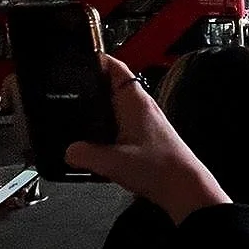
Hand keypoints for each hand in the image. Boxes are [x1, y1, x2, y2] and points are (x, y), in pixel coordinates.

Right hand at [66, 56, 230, 223]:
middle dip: (88, 89)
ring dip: (96, 112)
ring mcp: (143, 121)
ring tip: (74, 120)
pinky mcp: (143, 138)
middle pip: (109, 87)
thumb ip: (84, 155)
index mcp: (134, 101)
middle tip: (64, 93)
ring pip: (113, 108)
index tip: (74, 60)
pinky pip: (118, 126)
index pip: (114, 67)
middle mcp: (140, 107)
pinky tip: (93, 146)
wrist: (184, 188)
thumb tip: (68, 151)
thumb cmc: (160, 169)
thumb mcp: (113, 162)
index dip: (94, 60)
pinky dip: (104, 131)